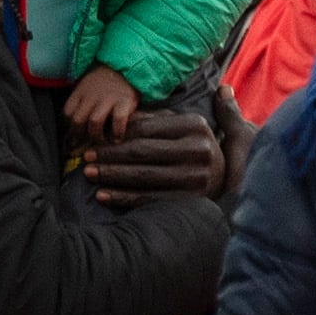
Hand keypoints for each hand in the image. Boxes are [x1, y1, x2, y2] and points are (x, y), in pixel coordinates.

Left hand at [65, 66, 138, 144]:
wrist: (127, 65)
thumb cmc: (105, 81)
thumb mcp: (87, 86)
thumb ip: (81, 102)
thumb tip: (73, 128)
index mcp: (81, 92)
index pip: (67, 113)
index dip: (70, 126)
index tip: (75, 135)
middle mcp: (92, 96)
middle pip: (78, 120)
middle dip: (80, 135)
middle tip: (87, 142)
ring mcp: (108, 98)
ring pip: (94, 123)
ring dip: (97, 137)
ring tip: (102, 141)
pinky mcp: (125, 102)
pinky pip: (118, 121)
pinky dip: (117, 133)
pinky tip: (118, 138)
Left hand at [80, 106, 222, 207]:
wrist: (229, 180)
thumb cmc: (197, 148)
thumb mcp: (184, 125)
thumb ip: (157, 118)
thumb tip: (122, 114)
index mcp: (194, 126)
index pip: (148, 129)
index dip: (118, 135)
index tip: (94, 141)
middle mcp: (198, 150)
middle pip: (143, 152)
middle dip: (110, 155)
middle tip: (85, 157)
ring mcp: (195, 177)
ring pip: (144, 176)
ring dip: (112, 175)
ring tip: (89, 174)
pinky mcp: (190, 200)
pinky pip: (150, 198)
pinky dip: (123, 197)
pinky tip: (103, 195)